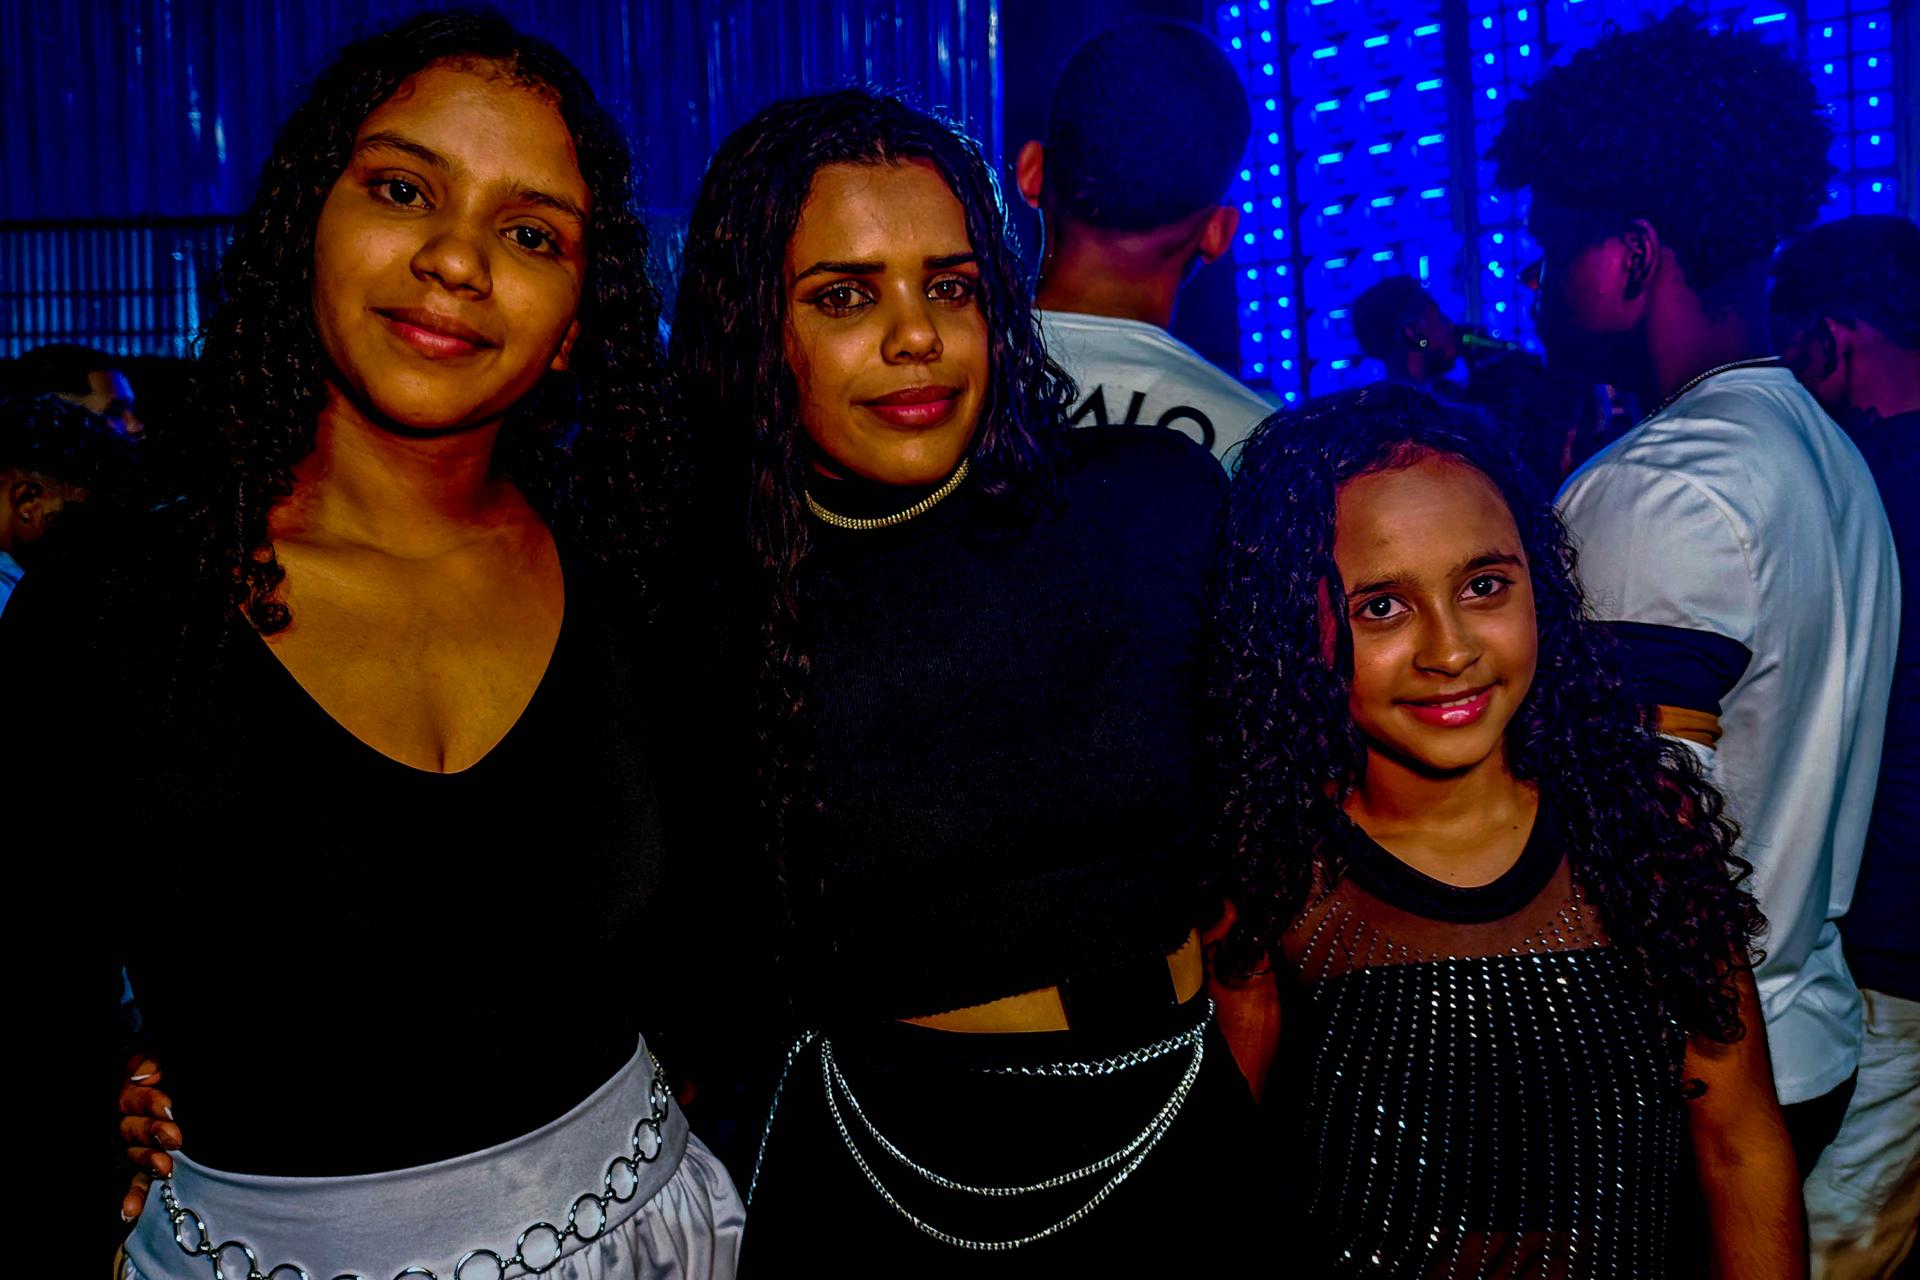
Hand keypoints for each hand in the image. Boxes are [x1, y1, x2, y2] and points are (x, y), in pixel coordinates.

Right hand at [118, 1055, 179, 1221]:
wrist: (205, 1093)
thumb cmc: (178, 1075)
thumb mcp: (166, 1062)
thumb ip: (152, 1061)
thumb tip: (142, 1074)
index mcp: (135, 1096)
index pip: (134, 1099)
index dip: (149, 1102)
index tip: (169, 1106)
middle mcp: (132, 1124)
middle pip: (133, 1128)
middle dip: (153, 1132)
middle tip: (175, 1137)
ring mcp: (137, 1149)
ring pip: (135, 1156)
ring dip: (148, 1162)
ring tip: (165, 1168)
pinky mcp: (145, 1170)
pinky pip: (136, 1183)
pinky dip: (134, 1197)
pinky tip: (130, 1211)